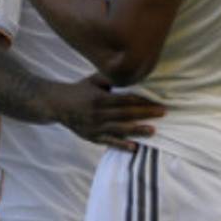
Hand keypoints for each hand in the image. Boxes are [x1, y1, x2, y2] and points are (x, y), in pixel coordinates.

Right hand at [49, 75, 165, 150]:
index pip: (125, 100)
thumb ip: (109, 78)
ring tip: (153, 131)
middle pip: (125, 114)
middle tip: (163, 113)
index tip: (156, 101)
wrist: (57, 105)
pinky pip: (109, 142)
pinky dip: (121, 145)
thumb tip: (128, 73)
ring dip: (137, 130)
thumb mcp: (92, 81)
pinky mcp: (92, 137)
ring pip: (120, 129)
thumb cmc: (78, 90)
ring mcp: (95, 127)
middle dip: (145, 113)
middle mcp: (98, 113)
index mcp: (99, 98)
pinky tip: (134, 147)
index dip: (142, 101)